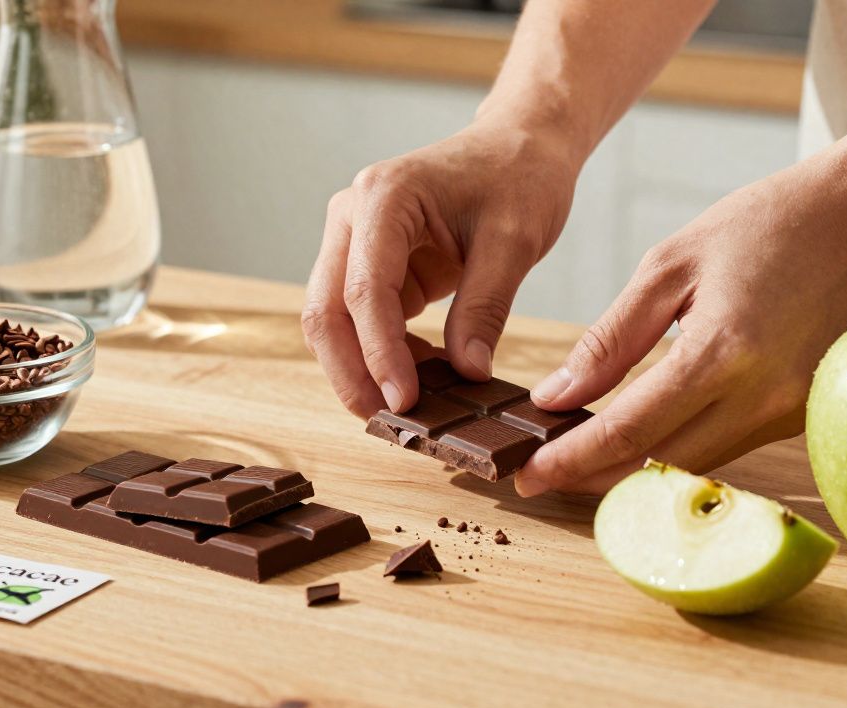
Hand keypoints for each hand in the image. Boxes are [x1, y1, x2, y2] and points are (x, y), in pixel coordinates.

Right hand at [303, 122, 579, 416]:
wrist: (520, 146)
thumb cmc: (519, 176)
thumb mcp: (515, 241)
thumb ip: (486, 307)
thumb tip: (468, 374)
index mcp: (382, 197)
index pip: (364, 290)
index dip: (379, 354)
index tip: (405, 402)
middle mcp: (352, 217)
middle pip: (326, 310)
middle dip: (351, 373)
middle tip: (389, 423)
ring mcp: (354, 241)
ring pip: (332, 320)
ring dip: (359, 369)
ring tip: (406, 410)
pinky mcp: (370, 264)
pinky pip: (360, 320)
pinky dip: (381, 355)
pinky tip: (417, 378)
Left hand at [515, 159, 846, 495]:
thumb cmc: (765, 224)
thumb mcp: (670, 265)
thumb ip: (610, 338)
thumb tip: (555, 396)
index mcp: (722, 351)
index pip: (631, 429)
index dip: (572, 459)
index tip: (527, 474)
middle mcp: (762, 395)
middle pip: (661, 465)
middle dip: (593, 479)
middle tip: (538, 476)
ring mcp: (791, 412)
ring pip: (695, 465)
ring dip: (634, 469)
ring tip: (577, 458)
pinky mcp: (805, 415)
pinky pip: (729, 447)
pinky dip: (679, 449)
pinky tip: (641, 436)